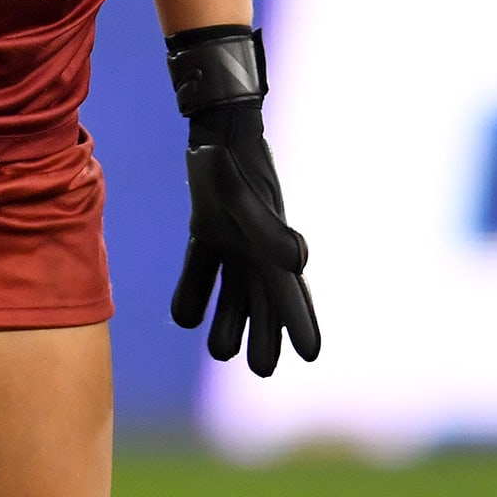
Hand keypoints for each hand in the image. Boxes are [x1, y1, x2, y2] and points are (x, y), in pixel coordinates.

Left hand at [172, 132, 318, 376]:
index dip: (301, 324)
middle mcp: (257, 247)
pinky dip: (196, 290)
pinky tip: (184, 316)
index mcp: (273, 247)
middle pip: (264, 300)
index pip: (290, 295)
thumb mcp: (250, 199)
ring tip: (221, 350)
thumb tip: (299, 264)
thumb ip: (270, 234)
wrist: (215, 128)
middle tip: (262, 368)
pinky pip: (204, 267)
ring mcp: (233, 238)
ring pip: (235, 289)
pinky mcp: (208, 228)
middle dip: (265, 333)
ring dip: (230, 317)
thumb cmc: (234, 162)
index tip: (311, 355)